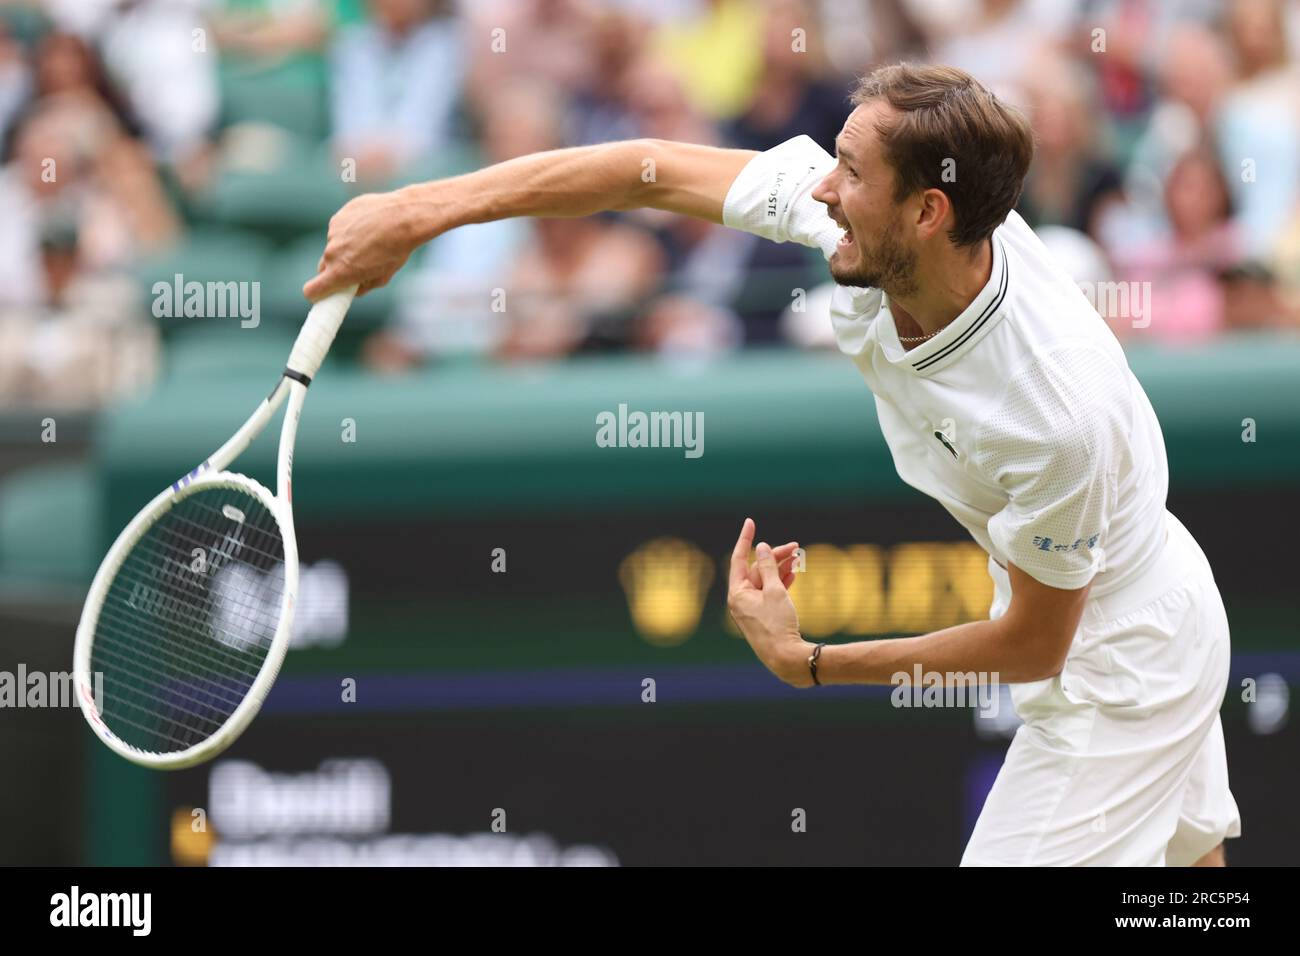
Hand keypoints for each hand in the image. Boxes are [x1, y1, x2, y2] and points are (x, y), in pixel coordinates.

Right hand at [303, 187, 425, 299]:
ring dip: (344, 248)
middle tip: (354, 267)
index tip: (322, 294)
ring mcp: (333, 233)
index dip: (316, 294)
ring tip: (368, 241)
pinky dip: (349, 230)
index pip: (312, 290)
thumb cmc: (396, 249)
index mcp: (341, 272)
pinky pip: (338, 229)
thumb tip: (352, 289)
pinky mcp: (337, 217)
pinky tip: (367, 226)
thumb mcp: (382, 276)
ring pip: (333, 246)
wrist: (404, 217)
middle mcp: (332, 253)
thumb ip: (363, 287)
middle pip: (323, 267)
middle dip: (334, 270)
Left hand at [727, 518, 811, 687]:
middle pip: (756, 570)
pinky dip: (781, 583)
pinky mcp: (763, 617)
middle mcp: (741, 601)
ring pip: (766, 581)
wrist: (786, 658)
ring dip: (781, 568)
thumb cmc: (778, 625)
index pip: (738, 559)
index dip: (745, 539)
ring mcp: (752, 610)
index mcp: (737, 594)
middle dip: (775, 557)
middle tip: (795, 546)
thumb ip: (768, 567)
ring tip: (798, 557)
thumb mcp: (774, 591)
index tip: (750, 522)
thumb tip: (760, 548)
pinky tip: (793, 573)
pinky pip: (770, 594)